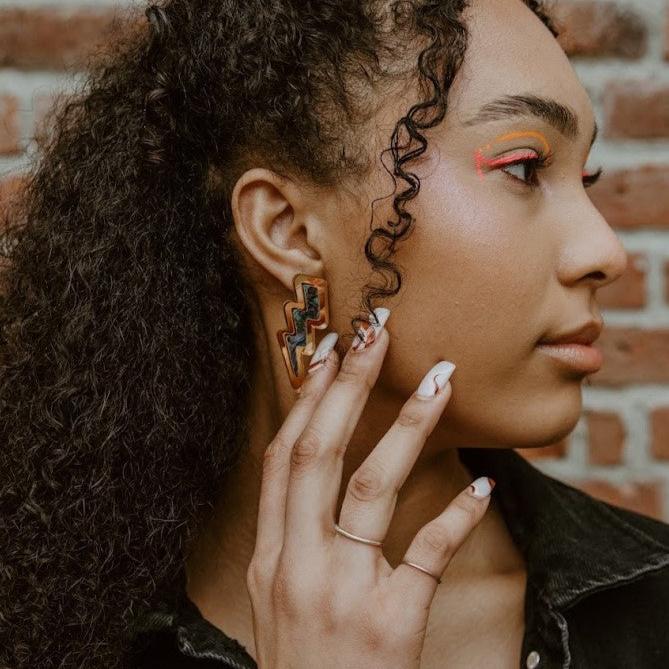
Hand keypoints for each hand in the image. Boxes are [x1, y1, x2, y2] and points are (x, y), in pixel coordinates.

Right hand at [246, 312, 493, 667]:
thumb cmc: (300, 663)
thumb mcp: (275, 596)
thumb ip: (290, 537)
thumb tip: (314, 472)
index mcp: (267, 557)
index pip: (282, 459)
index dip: (304, 401)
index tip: (327, 353)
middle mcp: (296, 565)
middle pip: (318, 454)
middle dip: (346, 388)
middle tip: (375, 337)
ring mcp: (341, 592)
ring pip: (371, 488)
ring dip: (406, 428)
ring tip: (438, 383)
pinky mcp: (389, 623)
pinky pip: (426, 555)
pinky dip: (455, 518)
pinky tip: (480, 488)